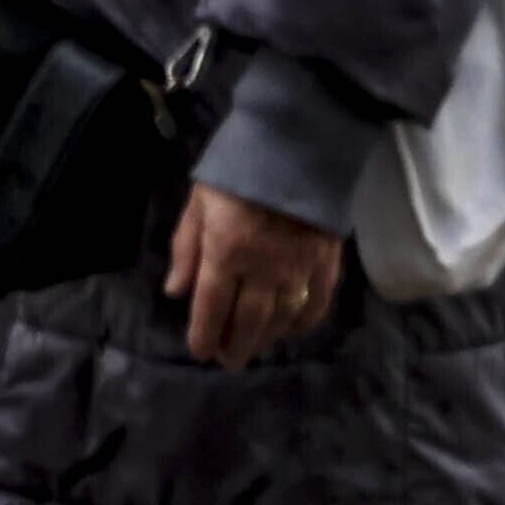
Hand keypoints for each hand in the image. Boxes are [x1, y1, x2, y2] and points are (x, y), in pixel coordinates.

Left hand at [165, 183, 345, 369]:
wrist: (299, 143)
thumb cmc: (238, 168)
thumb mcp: (199, 201)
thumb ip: (187, 248)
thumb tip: (176, 292)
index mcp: (226, 251)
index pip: (212, 306)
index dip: (205, 333)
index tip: (200, 352)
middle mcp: (264, 268)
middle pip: (249, 320)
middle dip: (236, 344)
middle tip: (228, 360)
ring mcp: (300, 267)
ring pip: (283, 317)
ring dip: (266, 338)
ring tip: (253, 349)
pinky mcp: (327, 260)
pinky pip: (317, 302)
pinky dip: (304, 321)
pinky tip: (292, 329)